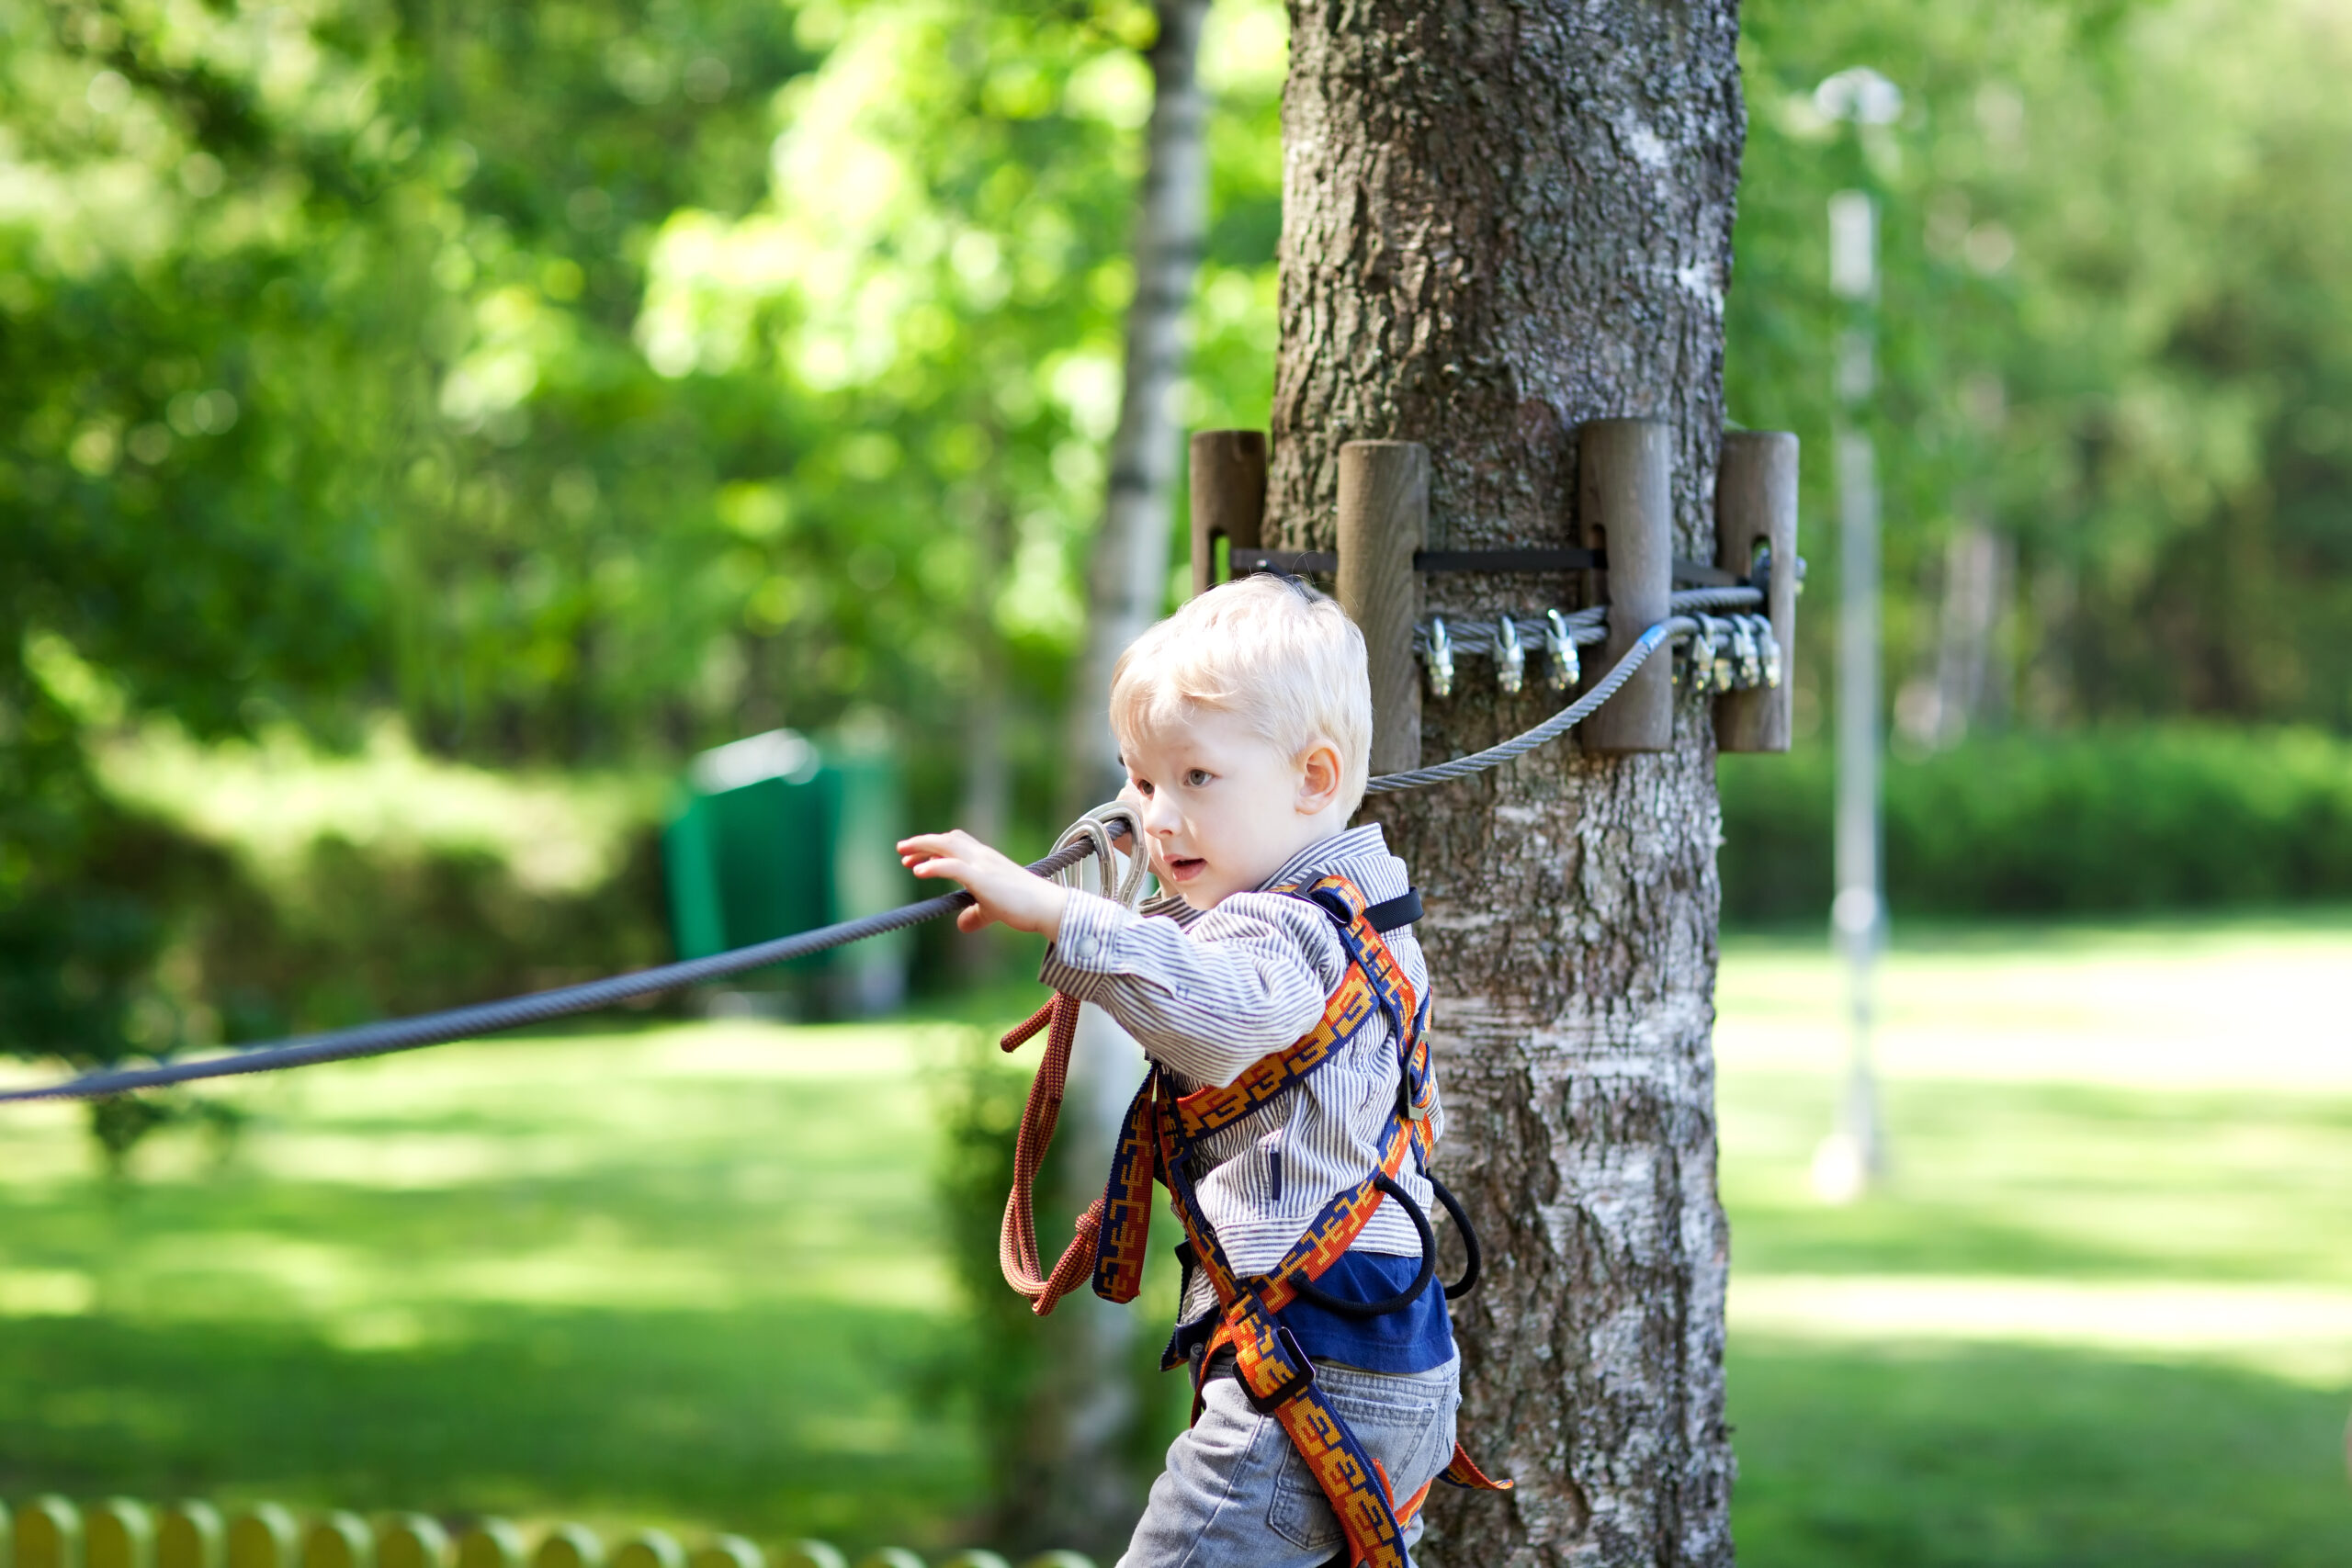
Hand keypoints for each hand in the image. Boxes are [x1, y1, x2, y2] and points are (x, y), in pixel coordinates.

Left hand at [897, 830, 1070, 937]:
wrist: (1048, 907)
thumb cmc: (1026, 907)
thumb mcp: (995, 909)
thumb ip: (977, 914)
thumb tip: (962, 925)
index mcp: (987, 859)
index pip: (956, 842)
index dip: (934, 846)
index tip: (915, 858)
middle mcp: (983, 856)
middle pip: (947, 839)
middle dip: (922, 842)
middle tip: (901, 851)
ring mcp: (983, 865)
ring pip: (948, 846)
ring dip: (923, 847)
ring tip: (904, 855)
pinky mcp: (983, 878)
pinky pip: (953, 866)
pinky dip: (934, 866)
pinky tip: (918, 871)